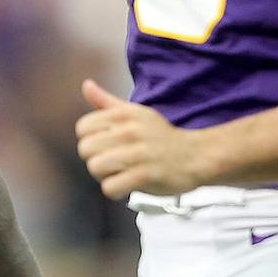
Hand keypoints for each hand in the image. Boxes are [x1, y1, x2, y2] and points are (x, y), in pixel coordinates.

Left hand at [76, 80, 211, 198]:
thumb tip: (86, 86)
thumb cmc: (161, 137)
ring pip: (95, 168)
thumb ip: (107, 102)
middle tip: (114, 162)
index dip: (90, 140)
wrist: (195, 155)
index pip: (82, 128)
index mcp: (123, 114)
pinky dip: (116, 190)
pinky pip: (110, 187)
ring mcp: (137, 154)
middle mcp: (129, 131)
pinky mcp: (144, 175)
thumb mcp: (136, 113)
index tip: (106, 145)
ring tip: (121, 173)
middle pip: (85, 150)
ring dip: (105, 175)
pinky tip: (127, 184)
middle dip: (96, 159)